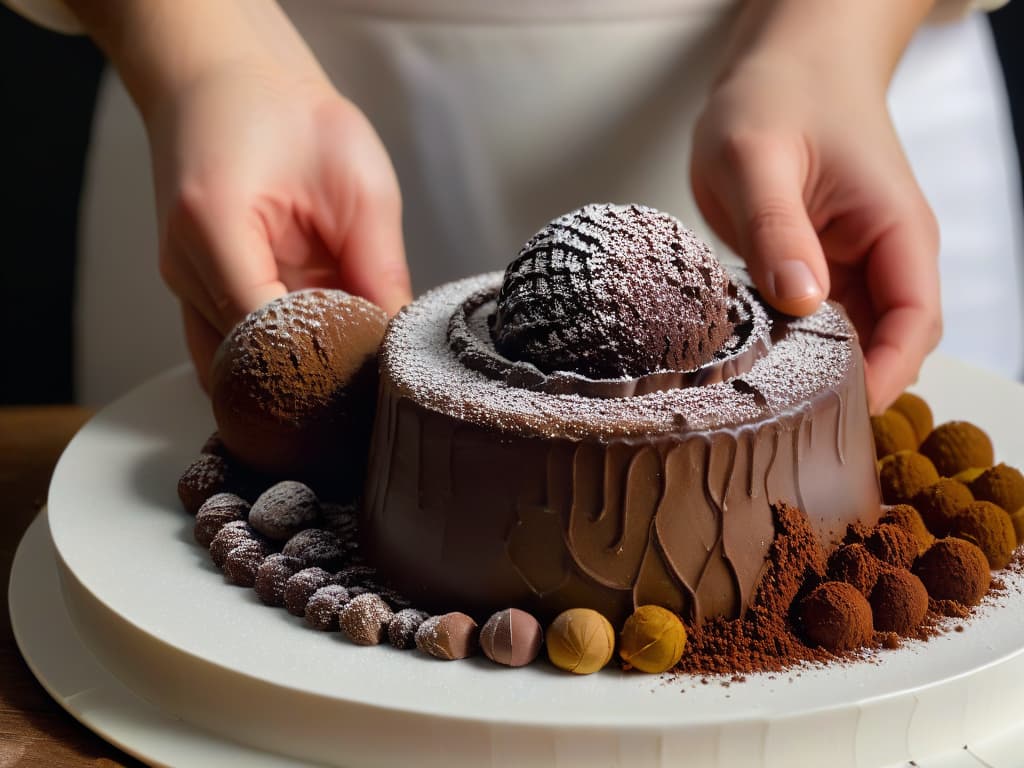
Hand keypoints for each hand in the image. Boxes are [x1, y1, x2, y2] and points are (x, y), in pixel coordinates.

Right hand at [148, 62, 409, 386]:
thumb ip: (378, 266)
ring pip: (231, 365)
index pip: (266, 332)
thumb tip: (396, 335)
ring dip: (286, 367)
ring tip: (336, 353)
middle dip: (305, 374)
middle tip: (360, 370)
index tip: (368, 364)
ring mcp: (184, 282)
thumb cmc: (286, 114)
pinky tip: (311, 338)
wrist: (225, 80)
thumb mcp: (358, 183)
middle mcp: (185, 264)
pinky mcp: (196, 288)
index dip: (322, 360)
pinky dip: (271, 352)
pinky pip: (229, 344)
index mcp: (216, 226)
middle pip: (244, 361)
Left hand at [691, 0, 939, 412]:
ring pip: (853, 341)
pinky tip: (756, 364)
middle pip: (889, 346)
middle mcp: (886, 255)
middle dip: (849, 388)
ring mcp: (855, 264)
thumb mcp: (759, 157)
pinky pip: (819, 323)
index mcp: (896, 230)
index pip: (914, 322)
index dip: (884, 376)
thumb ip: (778, 229)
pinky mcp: (821, 268)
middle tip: (786, 423)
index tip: (835, 416)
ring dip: (819, 372)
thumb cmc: (780, 94)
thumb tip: (801, 303)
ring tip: (765, 402)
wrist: (783, 64)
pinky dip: (795, 347)